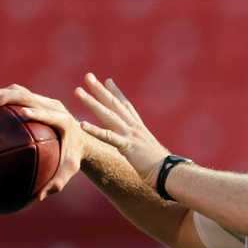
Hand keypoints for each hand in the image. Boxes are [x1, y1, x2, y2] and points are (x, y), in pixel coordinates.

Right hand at [0, 84, 88, 200]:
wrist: (80, 140)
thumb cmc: (73, 157)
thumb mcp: (69, 170)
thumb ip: (57, 183)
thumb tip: (39, 197)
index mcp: (63, 121)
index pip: (49, 114)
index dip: (37, 112)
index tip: (23, 114)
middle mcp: (53, 106)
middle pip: (28, 95)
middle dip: (6, 97)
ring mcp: (43, 101)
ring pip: (19, 91)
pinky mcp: (35, 100)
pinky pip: (15, 97)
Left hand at [76, 73, 169, 187]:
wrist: (169, 171)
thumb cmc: (161, 167)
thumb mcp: (148, 152)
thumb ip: (141, 146)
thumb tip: (141, 149)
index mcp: (139, 128)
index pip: (126, 106)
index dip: (116, 92)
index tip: (107, 81)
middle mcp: (134, 127)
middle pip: (114, 104)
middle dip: (100, 89)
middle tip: (88, 76)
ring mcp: (130, 135)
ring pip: (107, 114)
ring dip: (91, 102)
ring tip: (78, 91)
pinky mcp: (127, 146)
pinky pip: (108, 137)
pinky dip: (94, 130)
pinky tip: (82, 124)